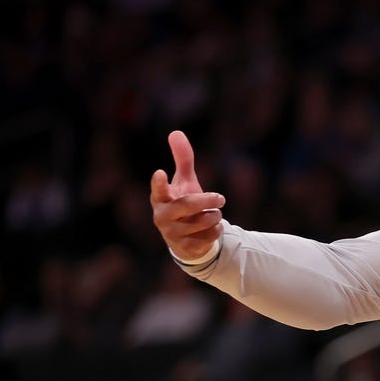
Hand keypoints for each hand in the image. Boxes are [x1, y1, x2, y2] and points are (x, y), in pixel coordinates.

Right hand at [150, 130, 225, 261]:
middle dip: (208, 199)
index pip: (158, 189)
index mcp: (160, 198)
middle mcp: (162, 216)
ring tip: (215, 214)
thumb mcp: (185, 181)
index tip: (160, 172)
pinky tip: (213, 228)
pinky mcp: (185, 248)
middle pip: (187, 205)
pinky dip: (216, 230)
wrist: (186, 239)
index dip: (159, 182)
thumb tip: (175, 132)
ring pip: (202, 221)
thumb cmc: (184, 203)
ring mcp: (172, 233)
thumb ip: (182, 159)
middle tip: (221, 197)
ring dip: (215, 216)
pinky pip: (209, 236)